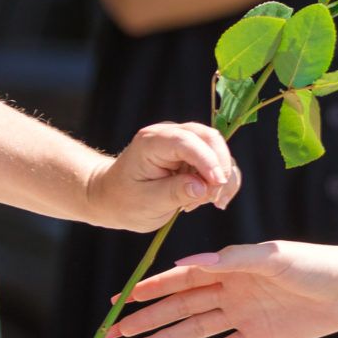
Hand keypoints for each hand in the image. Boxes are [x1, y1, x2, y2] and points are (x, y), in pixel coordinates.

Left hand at [82, 122, 242, 231]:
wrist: (115, 197)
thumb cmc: (124, 200)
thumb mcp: (146, 202)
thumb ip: (175, 193)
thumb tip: (204, 187)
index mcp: (152, 141)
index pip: (186, 142)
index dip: (207, 160)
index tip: (216, 184)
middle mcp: (170, 134)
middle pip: (209, 138)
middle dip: (220, 168)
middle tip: (215, 199)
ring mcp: (184, 142)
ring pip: (219, 150)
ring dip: (223, 178)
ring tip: (208, 203)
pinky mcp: (194, 154)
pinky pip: (218, 162)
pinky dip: (221, 181)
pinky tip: (210, 200)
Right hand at [113, 239, 337, 337]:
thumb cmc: (314, 265)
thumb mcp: (272, 257)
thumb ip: (231, 261)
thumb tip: (186, 264)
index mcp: (229, 267)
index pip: (180, 279)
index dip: (150, 289)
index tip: (121, 299)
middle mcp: (230, 290)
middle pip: (178, 308)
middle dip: (146, 320)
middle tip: (114, 333)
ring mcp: (241, 315)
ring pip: (192, 331)